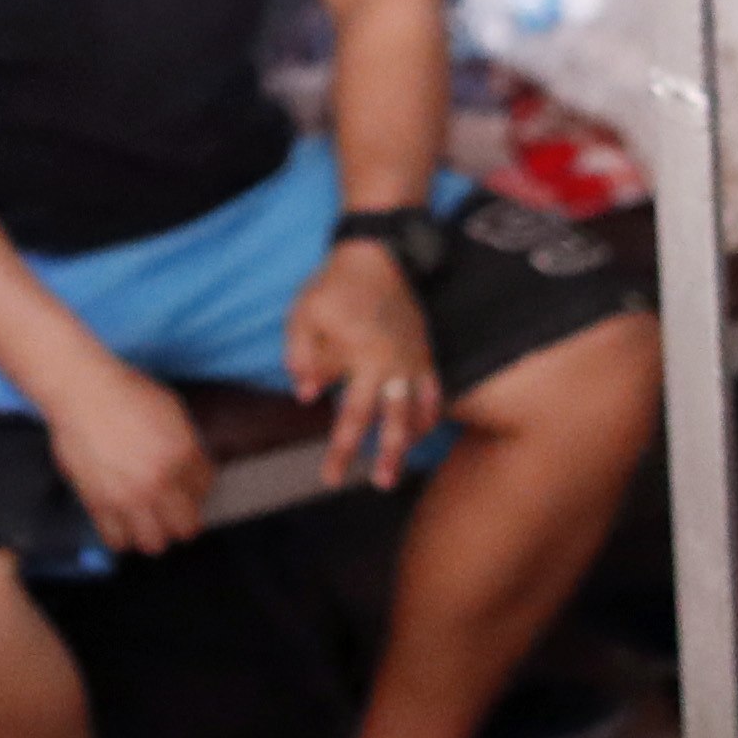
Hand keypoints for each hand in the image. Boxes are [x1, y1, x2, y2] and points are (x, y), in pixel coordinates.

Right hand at [41, 356, 214, 557]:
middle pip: (186, 527)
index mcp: (182, 454)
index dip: (197, 485)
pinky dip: (122, 535)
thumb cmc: (124, 392)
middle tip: (175, 510)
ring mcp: (128, 497)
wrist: (82, 391)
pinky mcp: (98, 504)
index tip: (188, 484)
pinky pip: (117, 540)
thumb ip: (185, 442)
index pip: (205, 488)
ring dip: (154, 533)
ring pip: (153, 543)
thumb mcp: (171, 409)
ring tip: (148, 521)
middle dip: (184, 519)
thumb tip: (191, 465)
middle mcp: (159, 481)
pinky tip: (122, 521)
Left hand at [284, 240, 441, 489]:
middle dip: (389, 456)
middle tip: (382, 484)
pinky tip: (422, 429)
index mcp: (365, 360)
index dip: (342, 451)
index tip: (331, 478)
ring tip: (404, 463)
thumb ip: (303, 356)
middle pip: (395, 422)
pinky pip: (434, 388)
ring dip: (413, 440)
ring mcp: (414, 357)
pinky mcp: (424, 348)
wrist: (376, 252)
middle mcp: (396, 364)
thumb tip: (308, 395)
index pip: (353, 418)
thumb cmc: (334, 285)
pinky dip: (430, 412)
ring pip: (420, 408)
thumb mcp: (304, 316)